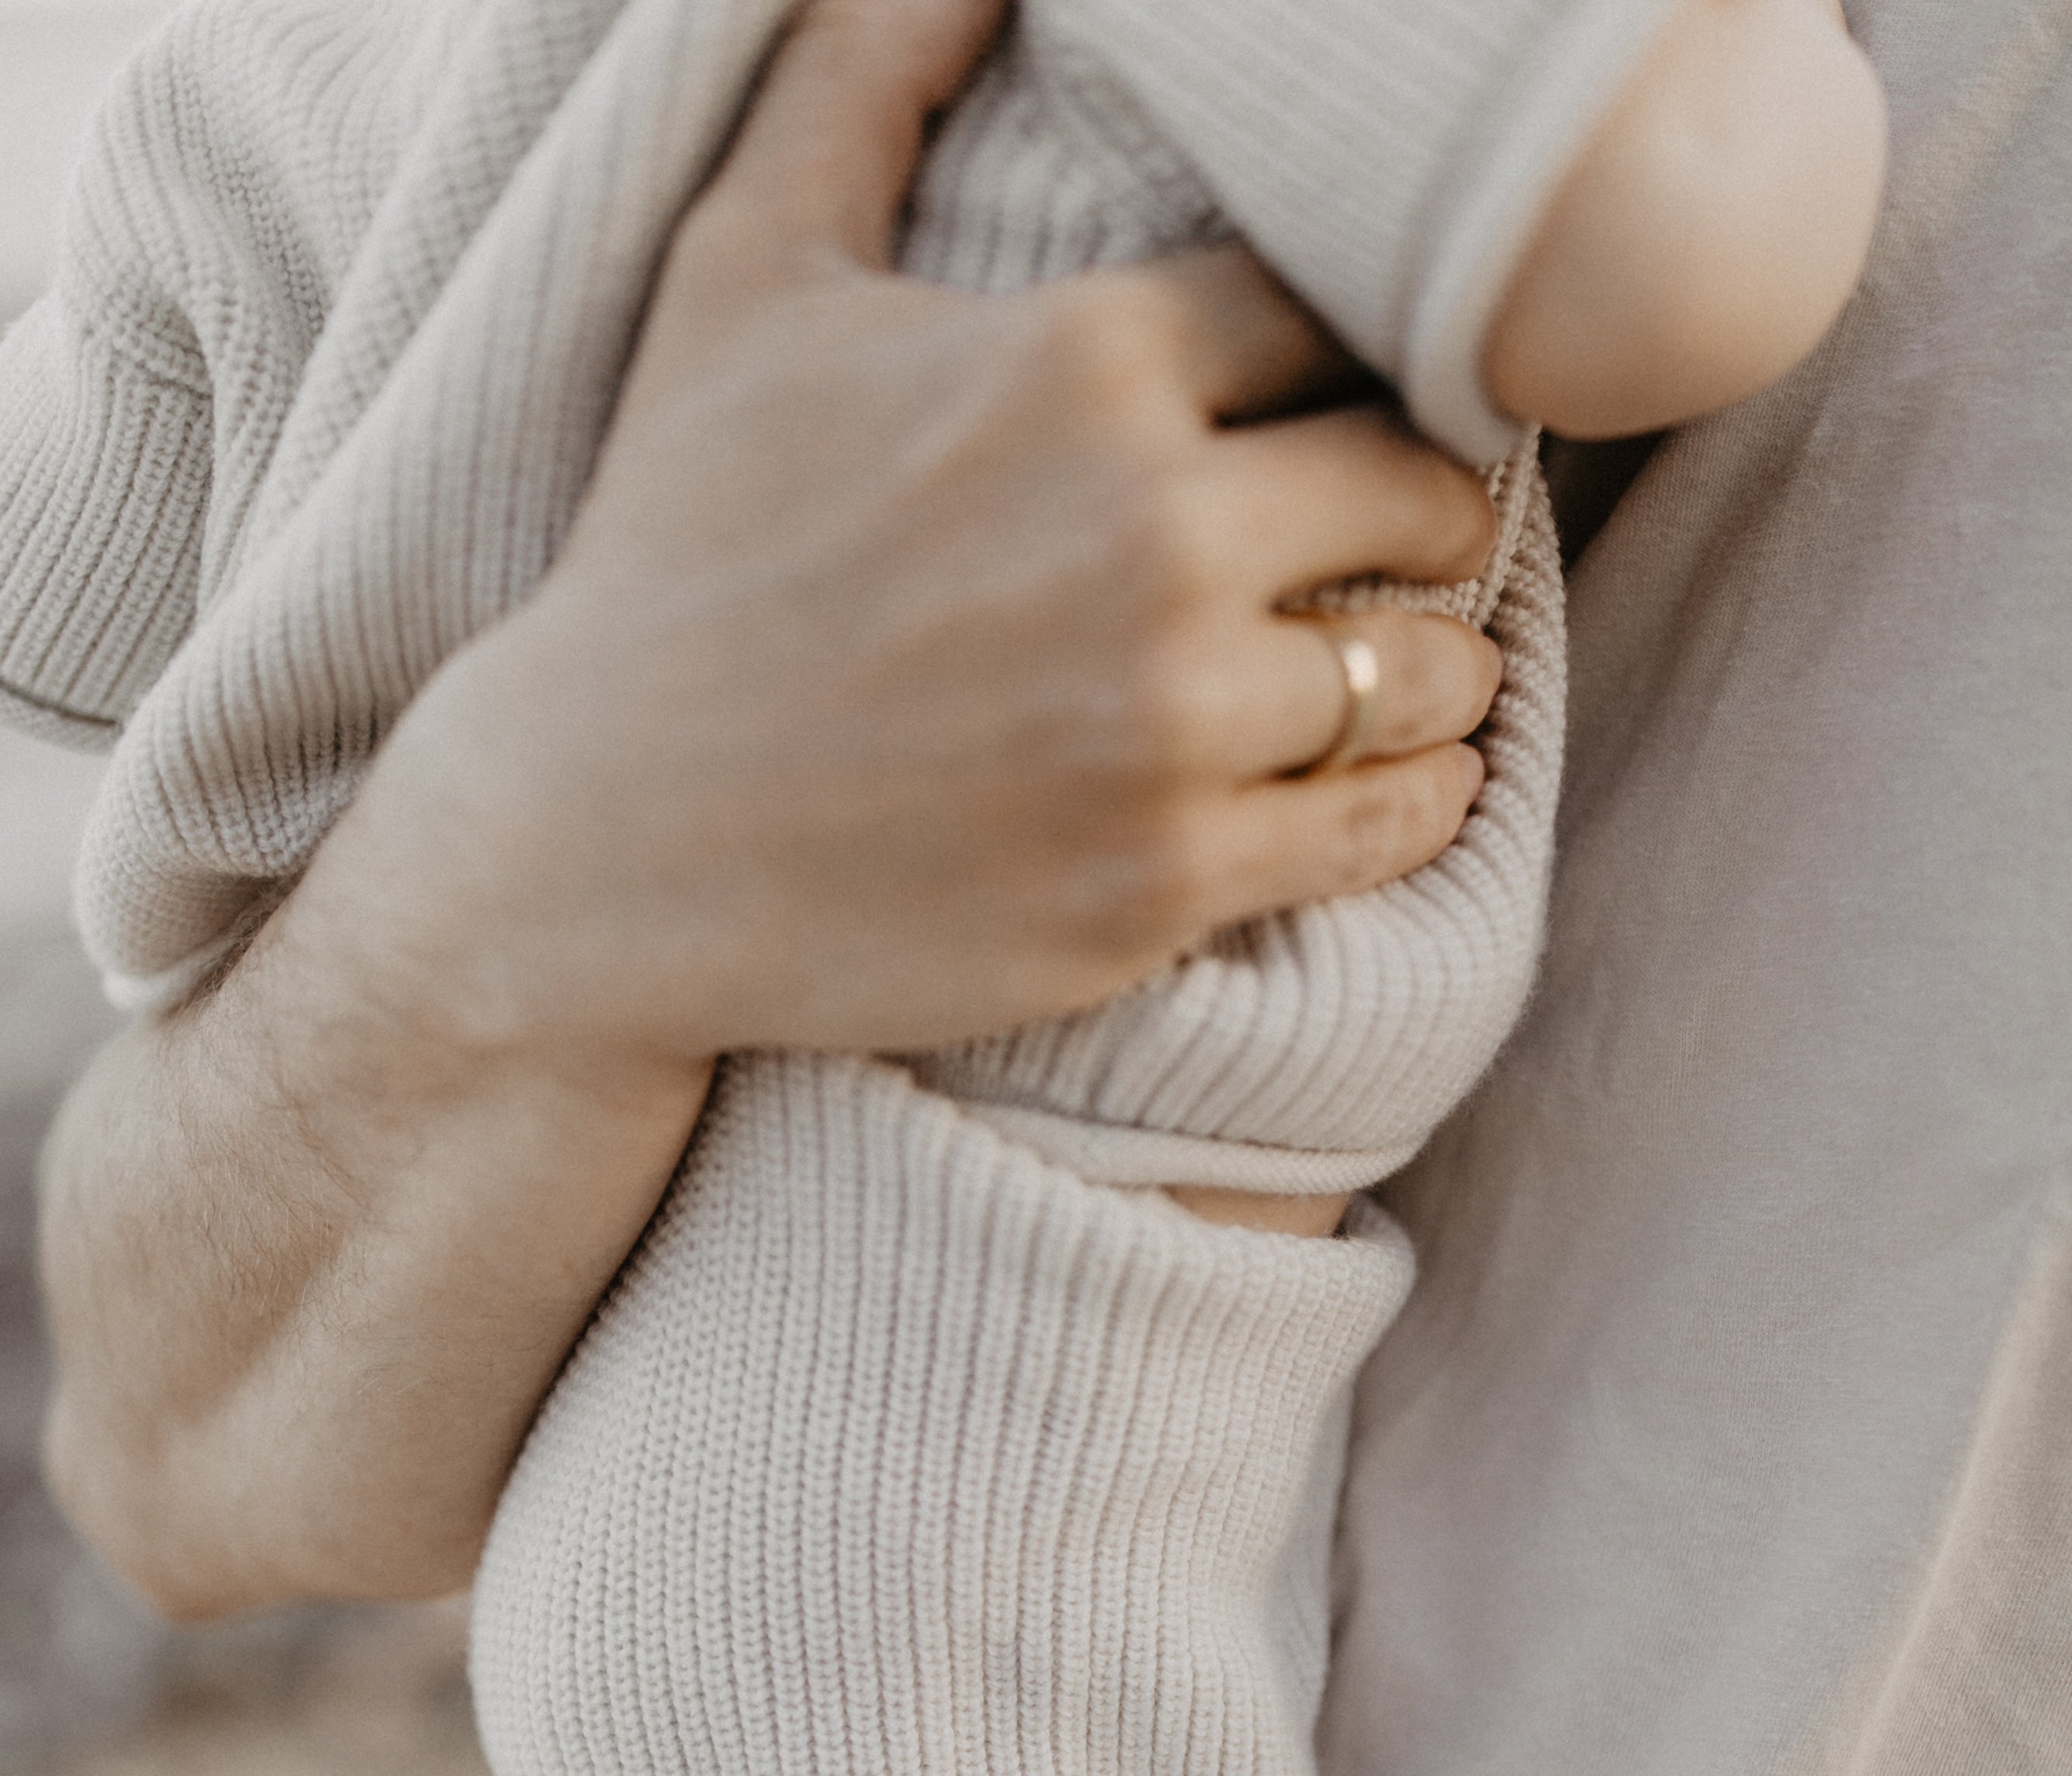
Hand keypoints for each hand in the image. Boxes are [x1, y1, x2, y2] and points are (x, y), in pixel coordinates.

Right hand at [372, 0, 1502, 1075]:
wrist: (598, 849)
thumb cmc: (671, 553)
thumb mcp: (742, 278)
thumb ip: (859, 77)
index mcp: (1082, 363)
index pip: (1334, 320)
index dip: (1350, 362)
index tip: (1337, 411)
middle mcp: (1148, 536)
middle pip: (1415, 487)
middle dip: (1422, 509)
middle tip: (1402, 540)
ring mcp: (1161, 725)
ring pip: (1426, 670)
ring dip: (1442, 665)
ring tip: (1415, 667)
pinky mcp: (1162, 882)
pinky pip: (1385, 821)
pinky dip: (1415, 797)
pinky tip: (1396, 780)